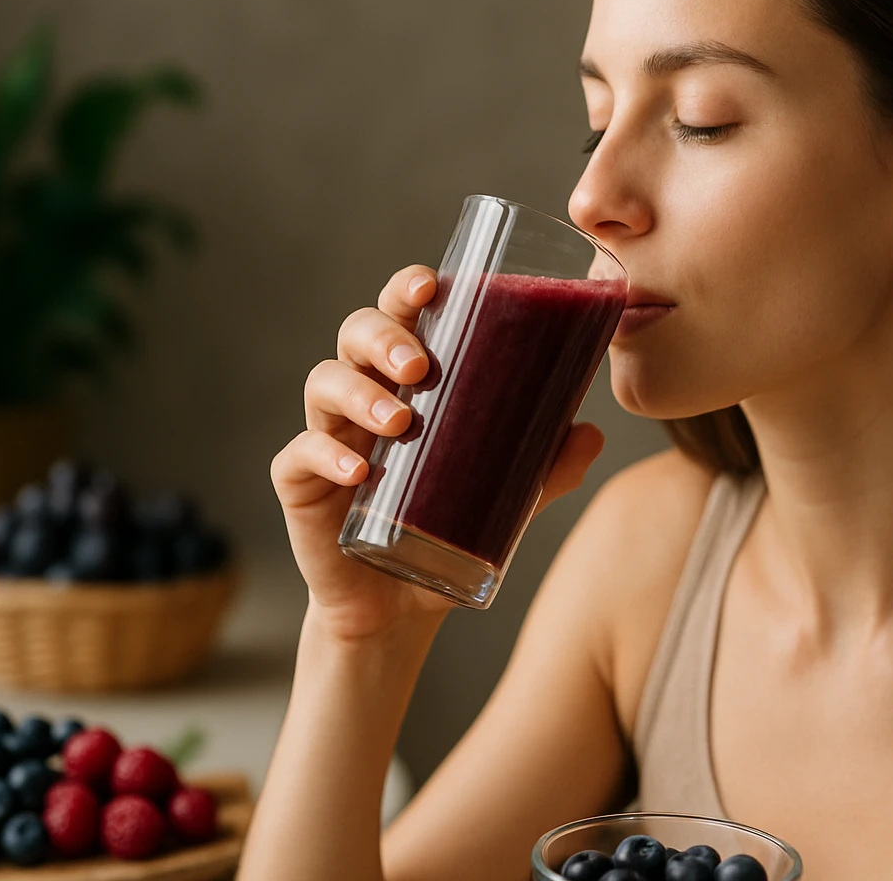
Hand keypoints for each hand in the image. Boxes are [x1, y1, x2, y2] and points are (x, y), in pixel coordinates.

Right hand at [270, 264, 607, 640]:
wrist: (400, 606)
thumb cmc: (448, 528)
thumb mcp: (509, 496)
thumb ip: (547, 465)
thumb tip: (593, 432)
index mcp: (407, 381)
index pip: (401, 315)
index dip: (406, 289)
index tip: (431, 285)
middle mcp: (362, 396)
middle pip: (356, 334)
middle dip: (384, 337)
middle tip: (419, 366)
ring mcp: (327, 435)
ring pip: (324, 383)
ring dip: (360, 393)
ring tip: (400, 420)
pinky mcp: (300, 484)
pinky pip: (299, 455)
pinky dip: (326, 455)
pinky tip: (359, 474)